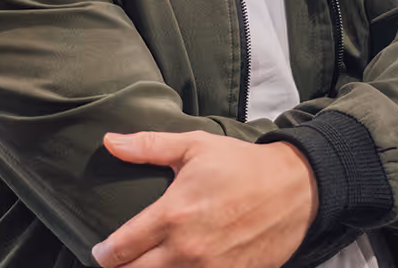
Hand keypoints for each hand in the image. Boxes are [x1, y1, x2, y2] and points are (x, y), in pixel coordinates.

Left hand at [92, 132, 316, 267]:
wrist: (294, 189)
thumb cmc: (241, 165)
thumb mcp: (194, 146)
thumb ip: (149, 146)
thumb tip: (110, 141)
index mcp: (172, 215)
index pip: (119, 249)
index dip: (104, 252)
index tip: (103, 249)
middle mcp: (186, 250)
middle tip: (123, 260)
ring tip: (147, 263)